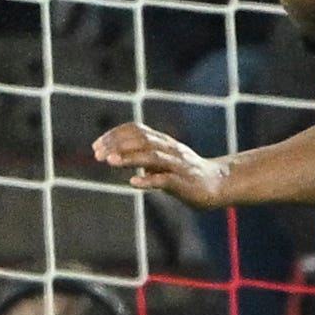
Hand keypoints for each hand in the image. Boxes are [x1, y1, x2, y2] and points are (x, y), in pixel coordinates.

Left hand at [92, 121, 229, 207]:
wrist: (219, 184)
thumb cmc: (186, 173)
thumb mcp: (162, 160)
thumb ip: (142, 156)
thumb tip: (117, 156)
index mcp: (163, 142)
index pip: (136, 130)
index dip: (114, 135)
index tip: (96, 146)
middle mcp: (170, 149)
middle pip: (141, 140)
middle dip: (117, 145)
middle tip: (97, 154)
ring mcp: (178, 165)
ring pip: (152, 156)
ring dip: (129, 157)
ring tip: (110, 161)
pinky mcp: (184, 183)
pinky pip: (166, 180)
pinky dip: (149, 180)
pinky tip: (133, 183)